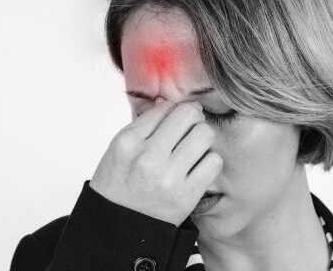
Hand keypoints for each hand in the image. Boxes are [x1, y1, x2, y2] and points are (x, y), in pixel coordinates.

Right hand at [89, 97, 222, 225]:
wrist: (118, 229)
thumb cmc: (119, 185)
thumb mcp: (119, 150)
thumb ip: (144, 126)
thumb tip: (170, 102)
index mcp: (128, 142)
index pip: (165, 108)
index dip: (175, 110)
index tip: (178, 119)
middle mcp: (148, 157)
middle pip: (189, 115)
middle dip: (193, 119)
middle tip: (190, 130)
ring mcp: (168, 177)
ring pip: (205, 135)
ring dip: (203, 139)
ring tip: (193, 150)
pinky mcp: (187, 195)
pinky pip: (214, 161)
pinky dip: (209, 162)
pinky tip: (198, 168)